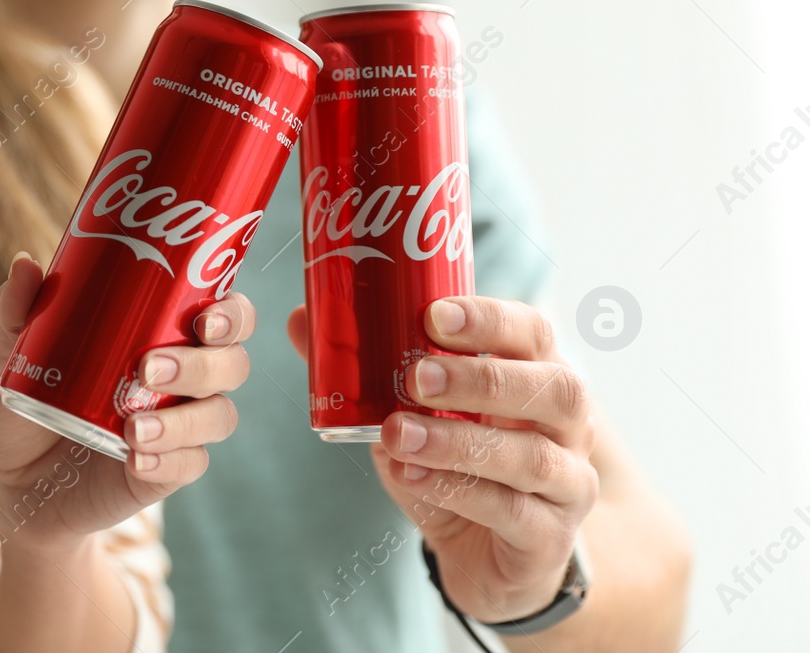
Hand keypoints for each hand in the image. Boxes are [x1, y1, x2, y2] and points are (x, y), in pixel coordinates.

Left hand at [0, 254, 255, 552]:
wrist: (4, 482)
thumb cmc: (15, 403)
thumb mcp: (2, 356)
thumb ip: (13, 313)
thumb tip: (25, 265)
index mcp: (159, 333)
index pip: (223, 314)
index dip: (232, 313)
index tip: (205, 316)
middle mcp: (180, 378)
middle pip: (232, 363)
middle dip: (206, 363)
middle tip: (151, 366)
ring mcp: (174, 427)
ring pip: (218, 415)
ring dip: (186, 418)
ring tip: (133, 425)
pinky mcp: (162, 472)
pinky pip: (189, 465)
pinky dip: (169, 460)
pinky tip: (136, 458)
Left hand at [287, 297, 598, 622]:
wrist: (483, 557)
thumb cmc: (453, 467)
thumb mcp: (410, 413)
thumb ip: (364, 368)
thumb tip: (303, 319)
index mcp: (537, 377)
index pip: (532, 333)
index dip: (490, 319)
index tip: (433, 315)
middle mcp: (568, 428)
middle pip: (555, 389)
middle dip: (481, 378)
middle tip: (417, 376)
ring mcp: (568, 484)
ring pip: (531, 456)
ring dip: (458, 441)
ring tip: (398, 432)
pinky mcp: (549, 538)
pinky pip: (513, 511)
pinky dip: (457, 491)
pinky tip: (411, 477)